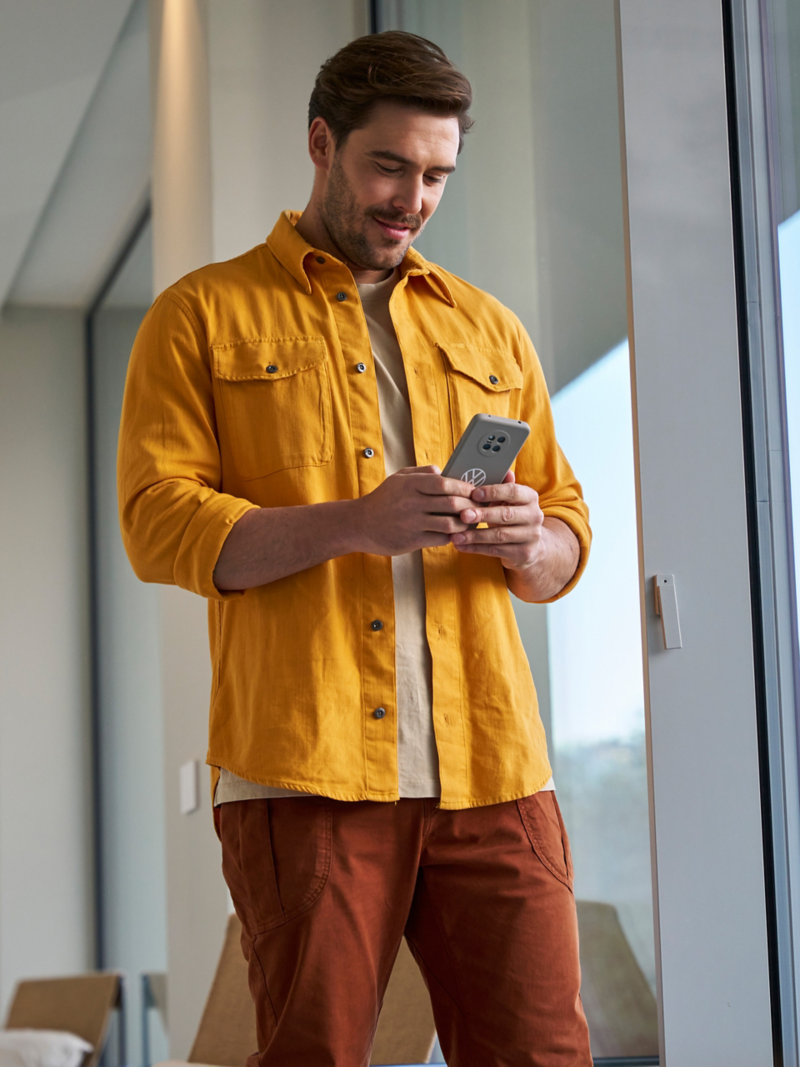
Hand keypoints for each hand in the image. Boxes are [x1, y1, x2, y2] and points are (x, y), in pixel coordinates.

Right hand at [356, 466, 474, 555]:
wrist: (359, 525)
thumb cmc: (382, 500)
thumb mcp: (397, 478)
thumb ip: (420, 472)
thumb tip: (441, 470)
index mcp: (410, 484)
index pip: (445, 483)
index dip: (464, 487)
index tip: (473, 490)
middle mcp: (412, 502)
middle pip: (451, 503)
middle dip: (470, 506)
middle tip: (478, 507)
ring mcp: (412, 522)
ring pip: (449, 523)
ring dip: (464, 524)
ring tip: (470, 522)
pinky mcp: (412, 540)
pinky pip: (440, 538)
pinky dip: (452, 536)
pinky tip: (456, 534)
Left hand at [450, 471, 545, 570]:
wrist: (531, 546)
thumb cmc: (512, 517)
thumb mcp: (509, 501)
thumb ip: (502, 486)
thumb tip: (503, 470)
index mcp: (530, 497)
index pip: (513, 491)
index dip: (493, 492)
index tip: (474, 494)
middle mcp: (534, 516)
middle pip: (506, 515)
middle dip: (482, 515)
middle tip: (462, 515)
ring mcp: (531, 536)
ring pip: (499, 536)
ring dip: (475, 536)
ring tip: (456, 536)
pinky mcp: (524, 553)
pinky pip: (496, 550)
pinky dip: (476, 548)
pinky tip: (461, 546)